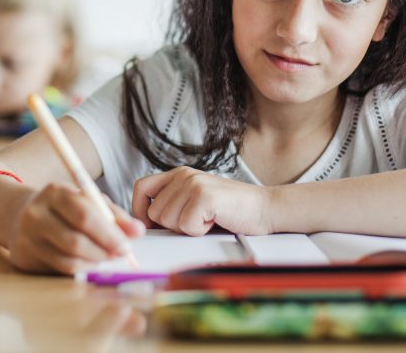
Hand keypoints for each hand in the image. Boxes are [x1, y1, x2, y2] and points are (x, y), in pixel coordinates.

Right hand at [6, 182, 144, 274]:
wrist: (19, 215)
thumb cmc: (63, 209)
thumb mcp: (87, 201)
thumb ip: (114, 215)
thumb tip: (138, 231)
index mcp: (55, 192)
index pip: (85, 214)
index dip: (109, 233)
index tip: (127, 245)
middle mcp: (36, 213)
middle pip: (75, 240)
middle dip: (104, 251)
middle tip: (121, 255)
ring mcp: (27, 237)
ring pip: (69, 259)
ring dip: (95, 263)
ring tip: (107, 258)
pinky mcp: (24, 257)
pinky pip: (60, 269)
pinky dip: (81, 269)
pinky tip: (91, 264)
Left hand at [132, 166, 272, 235]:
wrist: (265, 208)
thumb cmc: (231, 210)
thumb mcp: (195, 201)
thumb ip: (172, 204)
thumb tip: (143, 223)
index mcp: (178, 174)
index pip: (141, 188)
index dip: (140, 210)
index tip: (151, 225)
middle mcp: (183, 175)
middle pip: (154, 212)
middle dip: (173, 225)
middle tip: (198, 220)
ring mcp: (193, 183)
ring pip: (168, 220)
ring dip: (188, 228)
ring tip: (208, 218)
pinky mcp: (204, 196)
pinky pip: (186, 225)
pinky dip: (200, 231)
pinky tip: (215, 221)